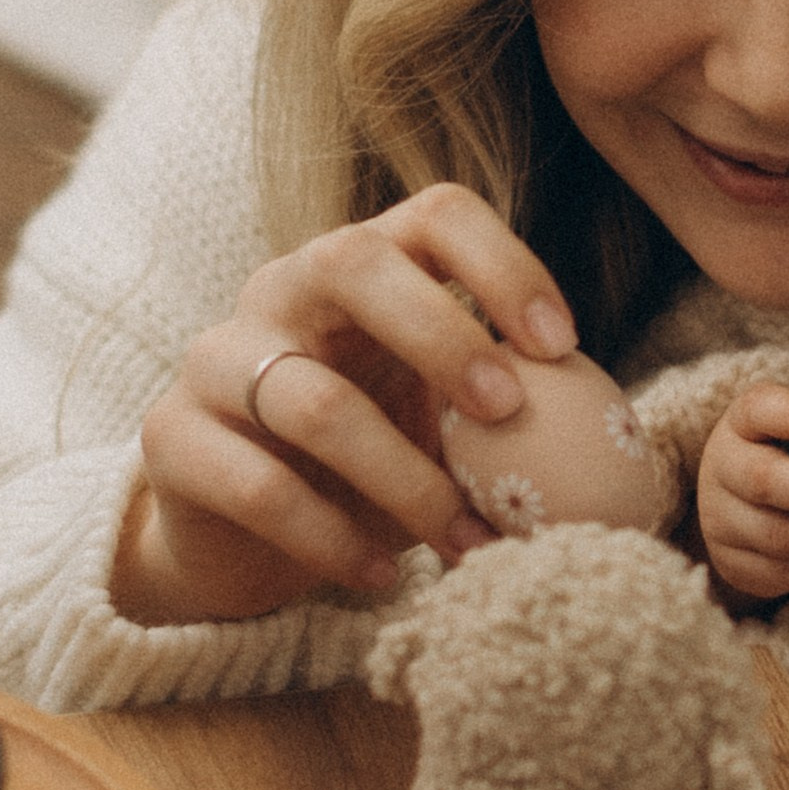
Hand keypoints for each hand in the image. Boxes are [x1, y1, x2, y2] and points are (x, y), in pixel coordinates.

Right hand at [114, 187, 576, 623]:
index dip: (502, 265)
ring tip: (464, 542)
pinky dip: (333, 540)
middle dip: (444, 337)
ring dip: (405, 481)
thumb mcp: (435, 419)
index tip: (561, 346)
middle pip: (354, 262)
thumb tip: (615, 437)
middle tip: (508, 414)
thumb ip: (501, 407)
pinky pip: (260, 486)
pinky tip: (380, 576)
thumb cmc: (364, 458)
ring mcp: (217, 358)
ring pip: (312, 400)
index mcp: (362, 264)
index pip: (434, 213)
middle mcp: (282, 288)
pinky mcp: (173, 439)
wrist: (233, 531)